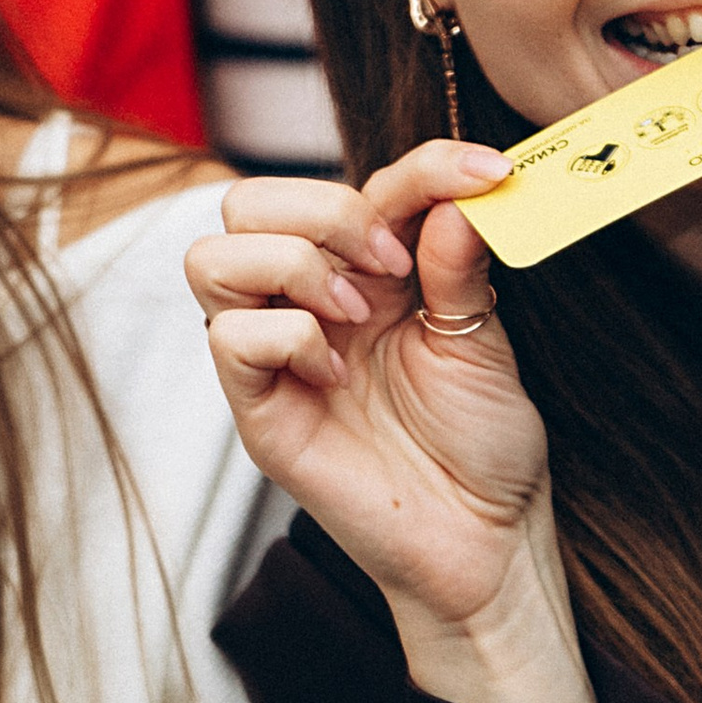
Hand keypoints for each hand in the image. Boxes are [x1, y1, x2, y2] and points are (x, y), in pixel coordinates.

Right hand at [188, 140, 605, 702]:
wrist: (482, 537)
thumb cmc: (481, 443)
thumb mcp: (483, 339)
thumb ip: (460, 263)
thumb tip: (457, 193)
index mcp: (366, 274)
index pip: (363, 183)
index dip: (424, 165)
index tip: (490, 174)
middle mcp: (308, 302)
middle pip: (246, 201)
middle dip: (322, 209)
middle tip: (390, 265)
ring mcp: (275, 354)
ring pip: (211, 257)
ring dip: (289, 266)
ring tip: (352, 314)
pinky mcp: (258, 408)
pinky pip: (227, 338)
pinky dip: (286, 338)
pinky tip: (335, 373)